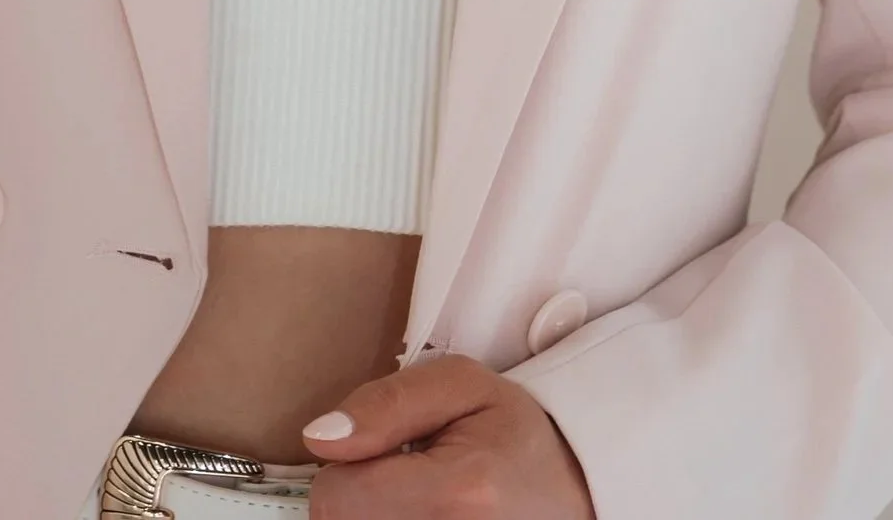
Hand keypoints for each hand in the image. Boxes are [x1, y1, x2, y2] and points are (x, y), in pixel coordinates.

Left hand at [302, 358, 593, 519]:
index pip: (335, 497)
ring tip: (413, 504)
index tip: (384, 453)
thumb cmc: (514, 437)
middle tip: (403, 479)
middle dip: (356, 498)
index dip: (344, 467)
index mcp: (458, 491)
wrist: (572, 495)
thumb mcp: (463, 386)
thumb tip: (320, 437)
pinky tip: (416, 519)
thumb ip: (387, 403)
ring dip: (370, 518)